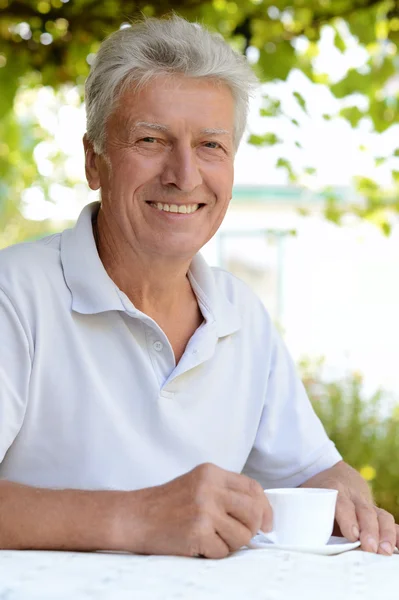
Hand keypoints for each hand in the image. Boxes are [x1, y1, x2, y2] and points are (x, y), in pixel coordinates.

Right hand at [118, 463, 271, 557]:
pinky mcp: (197, 532)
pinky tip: (199, 545)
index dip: (264, 508)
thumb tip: (259, 513)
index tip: (266, 523)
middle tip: (240, 535)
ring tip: (212, 538)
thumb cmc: (165, 504)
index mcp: (211, 473)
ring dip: (231, 544)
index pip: (252, 488)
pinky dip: (214, 554)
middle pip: (253, 512)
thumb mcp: (197, 484)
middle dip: (252, 528)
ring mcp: (204, 510)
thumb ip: (225, 492)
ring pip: (242, 536)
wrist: (134, 516)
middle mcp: (209, 488)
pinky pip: (223, 552)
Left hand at [301, 461, 398, 554]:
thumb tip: (277, 527)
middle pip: (365, 511)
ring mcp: (367, 503)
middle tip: (371, 547)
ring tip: (386, 551)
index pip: (342, 504)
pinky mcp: (376, 511)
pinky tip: (397, 546)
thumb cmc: (314, 491)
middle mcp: (353, 496)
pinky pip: (389, 521)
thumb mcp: (305, 494)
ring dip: (385, 533)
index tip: (352, 535)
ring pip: (380, 515)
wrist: (331, 473)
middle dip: (369, 530)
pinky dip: (395, 533)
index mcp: (333, 490)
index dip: (348, 519)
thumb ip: (297, 508)